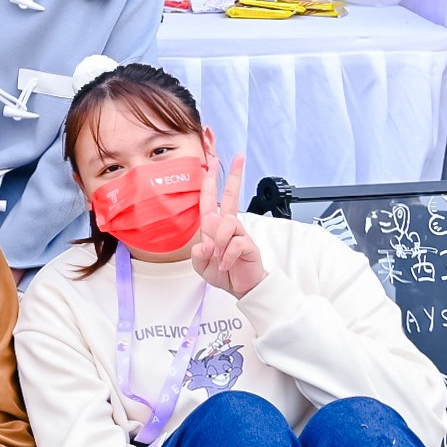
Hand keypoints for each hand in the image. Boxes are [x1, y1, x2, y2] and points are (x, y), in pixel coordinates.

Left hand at [184, 156, 261, 298]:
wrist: (242, 288)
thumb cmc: (223, 273)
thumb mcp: (201, 265)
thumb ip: (198, 254)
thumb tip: (206, 243)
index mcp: (213, 227)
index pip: (210, 198)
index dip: (210, 180)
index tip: (212, 162)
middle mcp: (227, 226)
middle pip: (231, 195)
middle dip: (234, 176)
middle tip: (239, 158)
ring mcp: (239, 234)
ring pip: (227, 223)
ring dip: (219, 241)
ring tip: (219, 257)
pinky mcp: (248, 245)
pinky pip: (235, 243)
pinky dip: (227, 256)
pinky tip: (227, 263)